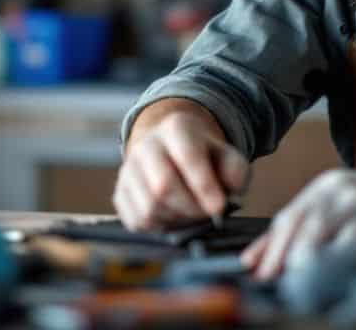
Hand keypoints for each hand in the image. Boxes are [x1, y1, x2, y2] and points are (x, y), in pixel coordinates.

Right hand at [113, 108, 248, 230]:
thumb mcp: (228, 156)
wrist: (175, 153)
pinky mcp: (120, 194)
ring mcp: (128, 170)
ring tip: (193, 215)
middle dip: (191, 208)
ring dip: (177, 220)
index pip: (187, 156)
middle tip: (209, 215)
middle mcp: (145, 145)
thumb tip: (227, 196)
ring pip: (149, 207)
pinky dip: (160, 228)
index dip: (203, 185)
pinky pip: (138, 221)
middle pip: (163, 186)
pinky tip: (175, 218)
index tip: (219, 207)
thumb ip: (235, 171)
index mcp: (176, 128)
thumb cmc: (207, 158)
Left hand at [240, 163, 355, 279]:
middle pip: (310, 228)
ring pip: (338, 240)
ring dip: (320, 267)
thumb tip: (250, 262)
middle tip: (283, 287)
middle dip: (292, 260)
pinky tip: (342, 281)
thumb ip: (290, 230)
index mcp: (324, 189)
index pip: (290, 218)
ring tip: (308, 288)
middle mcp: (345, 195)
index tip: (262, 278)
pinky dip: (351, 266)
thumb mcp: (328, 204)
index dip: (272, 250)